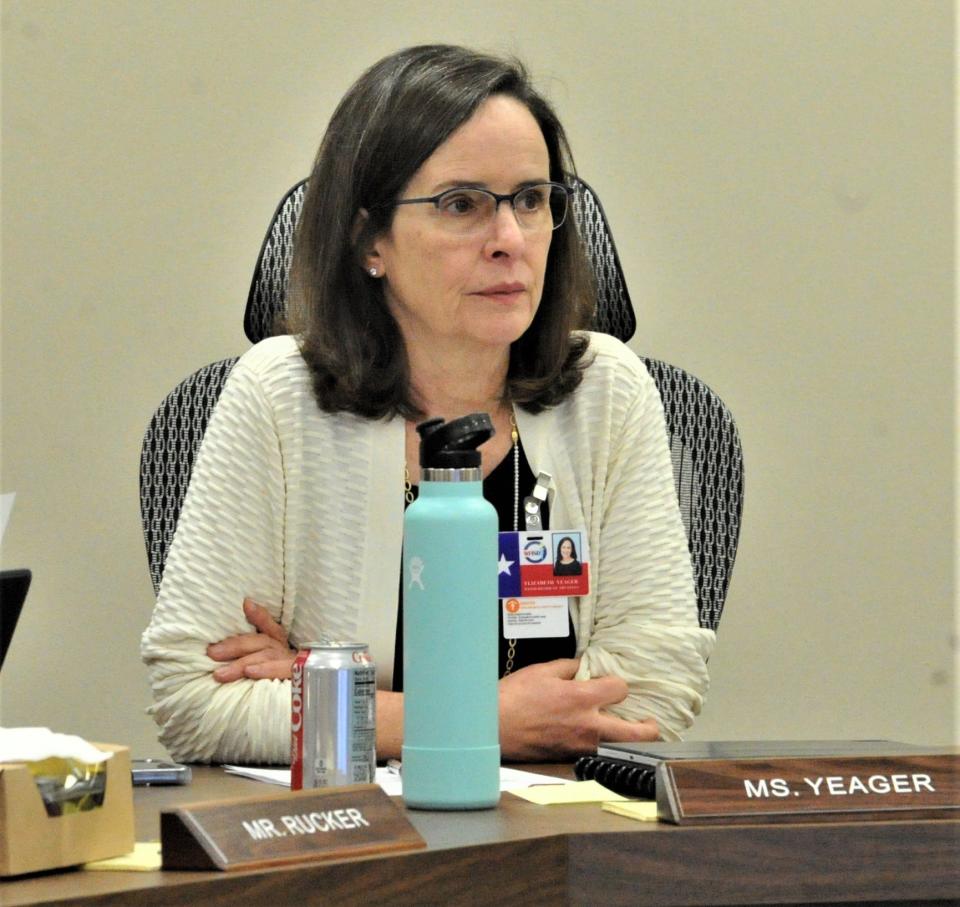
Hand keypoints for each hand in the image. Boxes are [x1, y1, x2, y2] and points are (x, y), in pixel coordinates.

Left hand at [206, 598, 296, 682]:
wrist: (309, 709)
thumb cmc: (279, 688)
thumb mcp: (264, 670)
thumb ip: (247, 660)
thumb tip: (229, 636)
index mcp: (280, 648)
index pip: (270, 628)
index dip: (259, 615)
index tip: (246, 604)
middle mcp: (287, 653)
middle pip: (262, 643)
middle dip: (235, 646)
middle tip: (212, 653)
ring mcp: (295, 665)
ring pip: (267, 656)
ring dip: (242, 663)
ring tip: (221, 673)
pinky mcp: (300, 678)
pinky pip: (282, 671)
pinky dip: (266, 670)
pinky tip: (251, 673)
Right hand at [498, 658, 658, 760]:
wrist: (493, 727)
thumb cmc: (514, 696)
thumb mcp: (542, 670)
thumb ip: (569, 667)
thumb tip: (584, 668)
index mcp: (581, 698)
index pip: (620, 690)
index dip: (619, 684)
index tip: (613, 684)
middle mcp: (587, 725)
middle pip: (635, 733)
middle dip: (649, 728)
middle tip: (651, 723)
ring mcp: (580, 746)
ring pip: (619, 748)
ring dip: (628, 740)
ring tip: (630, 732)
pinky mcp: (570, 757)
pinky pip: (597, 753)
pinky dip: (605, 746)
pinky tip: (601, 738)